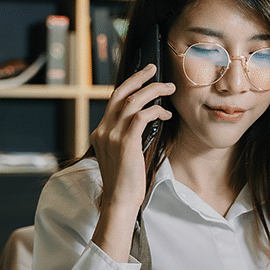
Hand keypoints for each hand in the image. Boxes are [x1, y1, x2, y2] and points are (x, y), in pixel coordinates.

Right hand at [90, 63, 173, 212]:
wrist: (120, 201)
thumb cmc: (126, 182)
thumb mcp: (122, 155)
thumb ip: (127, 137)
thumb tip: (145, 122)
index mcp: (99, 133)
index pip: (113, 102)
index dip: (129, 87)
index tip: (143, 79)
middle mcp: (102, 130)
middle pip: (119, 93)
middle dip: (138, 78)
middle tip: (153, 68)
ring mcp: (112, 135)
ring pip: (132, 101)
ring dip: (153, 90)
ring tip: (169, 88)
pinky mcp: (125, 142)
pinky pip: (142, 116)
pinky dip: (156, 110)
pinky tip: (166, 114)